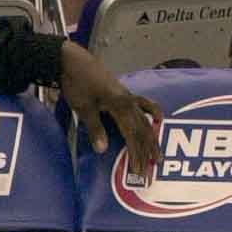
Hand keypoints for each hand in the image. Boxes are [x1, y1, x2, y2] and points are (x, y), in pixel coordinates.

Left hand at [59, 41, 162, 182]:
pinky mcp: (122, 93)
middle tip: (151, 169)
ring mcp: (127, 96)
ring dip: (151, 138)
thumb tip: (102, 150)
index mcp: (120, 106)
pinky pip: (142, 105)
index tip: (138, 170)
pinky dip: (151, 111)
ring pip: (144, 120)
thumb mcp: (84, 108)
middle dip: (146, 151)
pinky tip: (158, 117)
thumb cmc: (77, 84)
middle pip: (142, 130)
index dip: (136, 154)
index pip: (132, 135)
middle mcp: (129, 101)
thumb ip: (95, 128)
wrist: (73, 61)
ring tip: (157, 153)